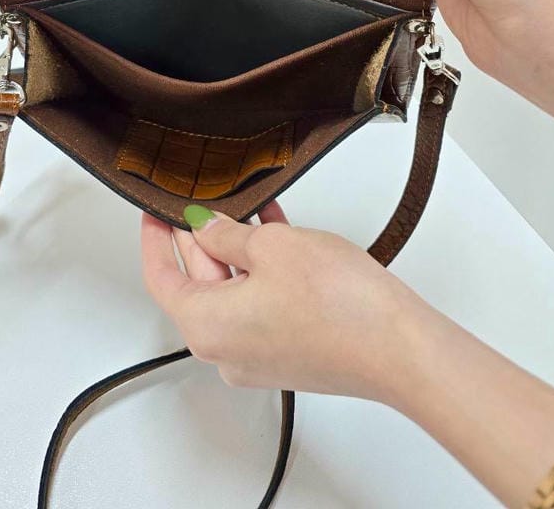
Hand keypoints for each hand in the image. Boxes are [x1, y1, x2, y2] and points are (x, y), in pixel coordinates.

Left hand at [141, 201, 415, 400]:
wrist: (399, 348)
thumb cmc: (339, 306)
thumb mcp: (270, 247)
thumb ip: (225, 235)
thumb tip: (204, 228)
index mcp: (206, 326)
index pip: (160, 277)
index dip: (155, 238)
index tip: (154, 210)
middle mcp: (226, 350)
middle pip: (197, 284)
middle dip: (200, 237)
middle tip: (203, 198)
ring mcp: (258, 356)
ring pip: (233, 291)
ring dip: (237, 247)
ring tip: (247, 205)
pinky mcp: (289, 353)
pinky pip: (261, 303)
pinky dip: (263, 269)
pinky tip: (277, 230)